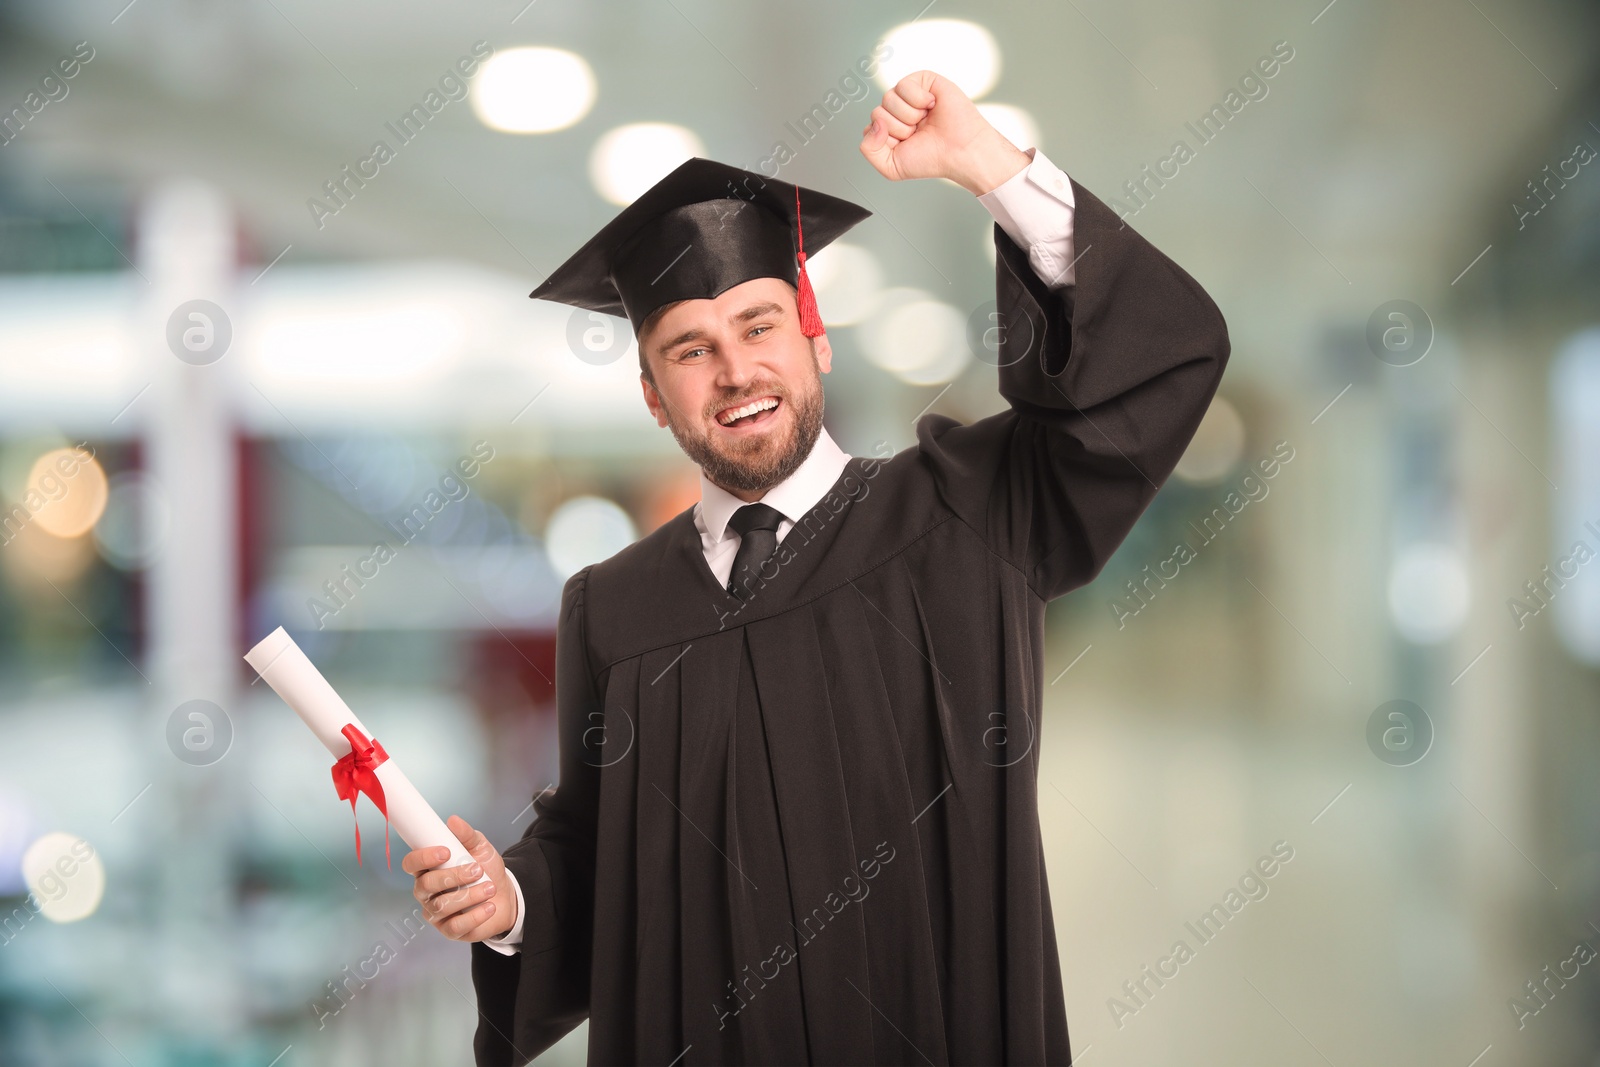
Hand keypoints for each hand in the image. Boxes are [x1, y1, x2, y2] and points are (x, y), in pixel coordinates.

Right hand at [403, 814, 516, 941]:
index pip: (410, 863)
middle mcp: (426, 892)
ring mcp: (436, 913)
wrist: (505, 895)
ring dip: (469, 895)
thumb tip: (453, 820)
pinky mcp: (449, 930)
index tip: (445, 851)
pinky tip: (489, 907)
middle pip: (426, 885)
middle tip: (477, 870)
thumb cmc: (486, 870)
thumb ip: (467, 835)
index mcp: (427, 869)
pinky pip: (455, 926)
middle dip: (453, 876)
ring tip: (490, 888)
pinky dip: (475, 916)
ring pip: (441, 906)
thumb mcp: (480, 848)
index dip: (422, 858)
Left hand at [858, 69, 1030, 194]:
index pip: (871, 127)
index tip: (908, 146)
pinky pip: (904, 85)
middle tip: (920, 133)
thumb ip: (868, 149)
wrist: (960, 151)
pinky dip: (918, 99)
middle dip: (899, 129)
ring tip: (926, 120)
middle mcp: (898, 110)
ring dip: (909, 116)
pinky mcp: (923, 80)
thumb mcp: (891, 167)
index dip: (887, 141)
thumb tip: (874, 123)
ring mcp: (910, 95)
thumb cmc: (931, 159)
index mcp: (889, 128)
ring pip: (888, 99)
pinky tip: (932, 106)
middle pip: (878, 113)